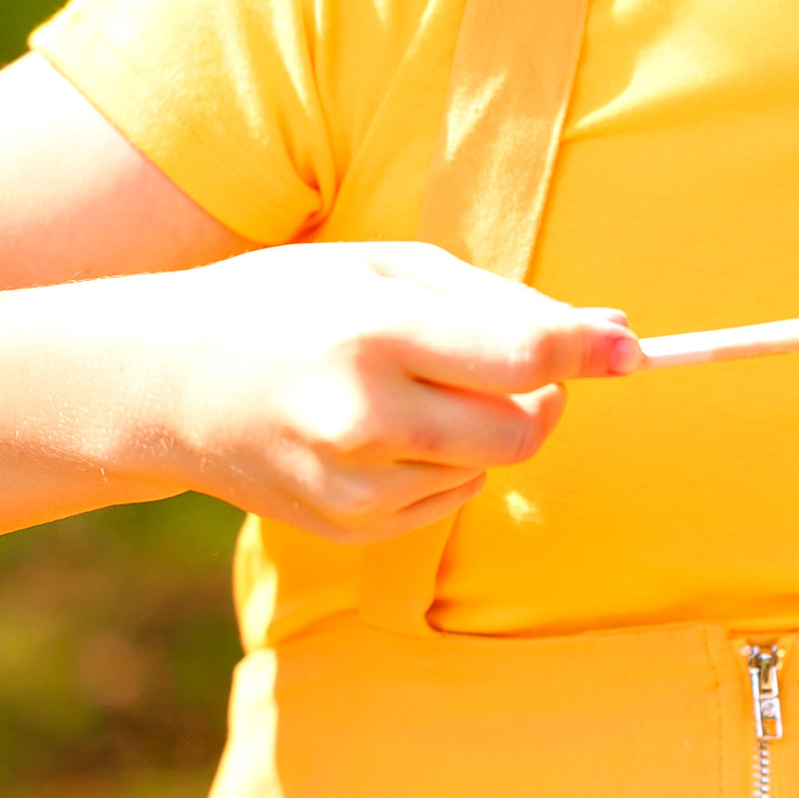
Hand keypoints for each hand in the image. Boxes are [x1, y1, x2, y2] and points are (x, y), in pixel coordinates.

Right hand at [123, 239, 637, 538]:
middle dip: (542, 396)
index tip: (633, 348)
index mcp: (373, 333)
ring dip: (480, 426)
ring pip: (489, 465)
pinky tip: (381, 429)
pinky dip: (441, 462)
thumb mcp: (387, 268)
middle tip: (516, 362)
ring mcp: (351, 486)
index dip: (587, 352)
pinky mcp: (347, 528)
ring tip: (409, 385)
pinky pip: (449, 498)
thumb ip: (503, 300)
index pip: (520, 355)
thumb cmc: (289, 301)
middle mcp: (362, 418)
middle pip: (524, 429)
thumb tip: (616, 333)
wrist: (165, 381)